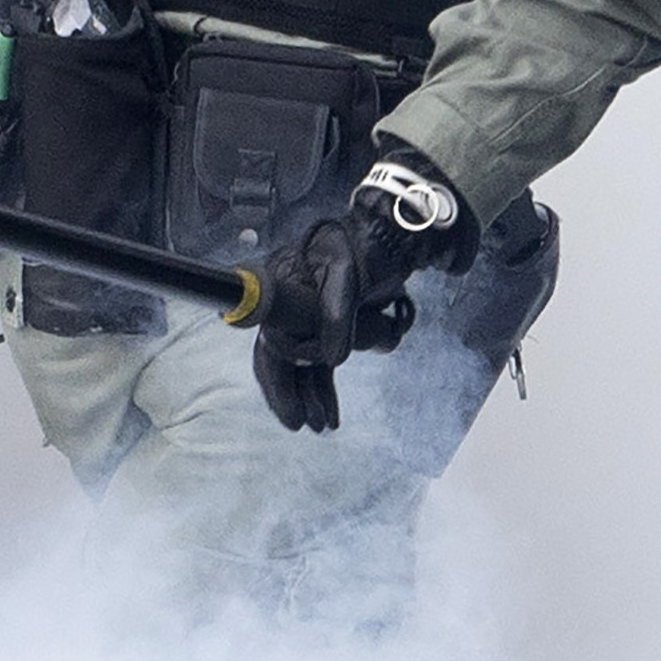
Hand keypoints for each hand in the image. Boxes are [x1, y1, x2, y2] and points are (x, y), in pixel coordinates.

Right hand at [251, 155, 468, 433]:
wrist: (387, 236)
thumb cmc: (362, 246)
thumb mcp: (346, 274)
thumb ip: (337, 314)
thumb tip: (333, 358)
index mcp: (281, 291)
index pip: (272, 343)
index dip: (277, 380)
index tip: (290, 411)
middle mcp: (288, 307)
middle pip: (282, 359)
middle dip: (294, 395)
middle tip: (306, 424)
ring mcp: (307, 317)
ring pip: (304, 365)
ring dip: (313, 394)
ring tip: (325, 424)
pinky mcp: (328, 324)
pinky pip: (321, 360)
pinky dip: (326, 384)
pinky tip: (331, 410)